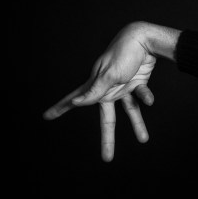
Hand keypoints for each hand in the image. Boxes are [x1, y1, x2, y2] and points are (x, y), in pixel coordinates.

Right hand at [43, 22, 164, 161]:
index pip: (75, 100)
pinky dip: (146, 96)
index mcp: (96, 87)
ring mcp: (124, 88)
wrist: (145, 39)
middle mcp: (109, 90)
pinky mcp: (137, 84)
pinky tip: (151, 99)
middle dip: (108, 138)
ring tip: (143, 139)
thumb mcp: (109, 74)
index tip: (47, 116)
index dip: (62, 108)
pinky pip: (142, 95)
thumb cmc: (123, 53)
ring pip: (130, 111)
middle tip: (107, 158)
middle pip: (108, 119)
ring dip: (137, 124)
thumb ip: (96, 91)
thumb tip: (78, 104)